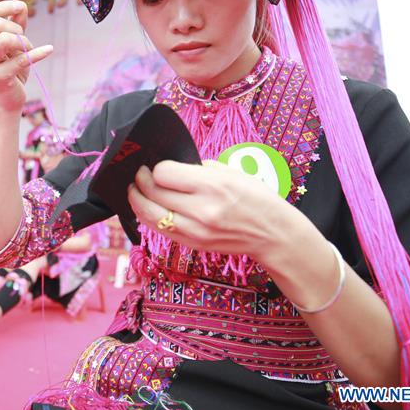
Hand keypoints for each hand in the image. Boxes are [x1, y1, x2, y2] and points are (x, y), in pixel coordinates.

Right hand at [0, 0, 52, 113]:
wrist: (9, 98)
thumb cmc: (12, 68)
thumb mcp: (15, 44)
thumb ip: (16, 25)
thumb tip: (21, 7)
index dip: (4, 6)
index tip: (22, 6)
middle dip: (17, 28)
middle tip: (24, 41)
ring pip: (4, 39)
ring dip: (23, 42)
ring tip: (28, 50)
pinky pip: (20, 60)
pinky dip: (37, 53)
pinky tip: (49, 50)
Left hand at [127, 160, 311, 262]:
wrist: (273, 234)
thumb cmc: (256, 198)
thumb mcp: (232, 172)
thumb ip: (199, 168)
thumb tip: (172, 166)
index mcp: (212, 185)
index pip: (163, 173)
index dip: (156, 167)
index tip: (157, 165)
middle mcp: (201, 209)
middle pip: (152, 192)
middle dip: (141, 180)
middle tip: (139, 174)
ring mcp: (195, 230)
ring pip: (149, 214)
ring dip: (137, 199)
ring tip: (135, 190)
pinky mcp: (192, 244)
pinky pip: (159, 229)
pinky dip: (148, 216)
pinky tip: (146, 207)